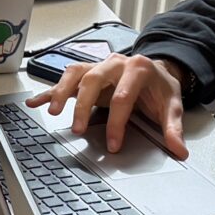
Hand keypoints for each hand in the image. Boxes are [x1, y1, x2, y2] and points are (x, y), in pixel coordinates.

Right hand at [31, 52, 187, 157]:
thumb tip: (179, 149)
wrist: (157, 71)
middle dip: (83, 106)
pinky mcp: (88, 73)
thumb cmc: (160, 88)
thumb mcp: (171, 105)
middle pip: (93, 81)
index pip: (123, 97)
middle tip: (78, 129)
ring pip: (76, 75)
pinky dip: (50, 91)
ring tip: (52, 112)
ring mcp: (99, 66)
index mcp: (138, 69)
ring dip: (62, 93)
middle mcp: (115, 64)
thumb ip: (173, 128)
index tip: (113, 144)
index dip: (117, 122)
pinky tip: (36, 102)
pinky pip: (66, 79)